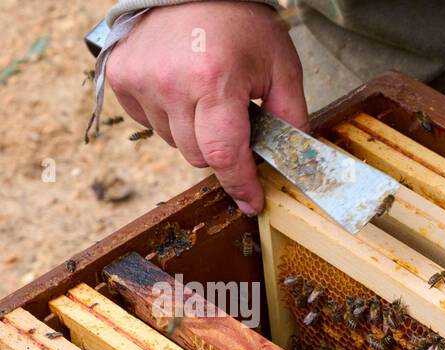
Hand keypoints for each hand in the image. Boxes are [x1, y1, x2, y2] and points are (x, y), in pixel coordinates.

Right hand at [106, 1, 306, 213]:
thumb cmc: (242, 25)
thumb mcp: (282, 68)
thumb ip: (292, 119)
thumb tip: (296, 165)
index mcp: (214, 81)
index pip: (224, 154)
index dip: (240, 184)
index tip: (251, 202)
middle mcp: (170, 84)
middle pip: (199, 156)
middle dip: (222, 151)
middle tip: (235, 121)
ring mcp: (140, 80)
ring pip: (175, 143)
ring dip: (195, 133)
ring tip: (207, 97)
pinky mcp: (121, 77)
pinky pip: (150, 124)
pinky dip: (170, 117)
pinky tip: (182, 90)